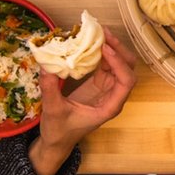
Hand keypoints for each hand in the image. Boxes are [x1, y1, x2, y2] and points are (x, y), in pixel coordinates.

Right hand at [30, 27, 136, 174]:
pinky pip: (105, 64)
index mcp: (110, 106)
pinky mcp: (99, 83)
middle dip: (119, 50)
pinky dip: (100, 52)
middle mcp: (113, 95)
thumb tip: (47, 67)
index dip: (119, 64)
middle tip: (103, 34)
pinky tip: (90, 42)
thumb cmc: (59, 131)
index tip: (106, 49)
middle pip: (127, 69)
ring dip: (111, 48)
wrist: (57, 141)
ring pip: (118, 64)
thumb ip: (50, 90)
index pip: (126, 82)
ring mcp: (107, 88)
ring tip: (98, 33)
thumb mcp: (53, 111)